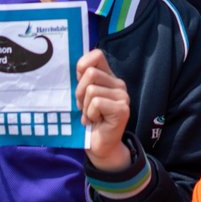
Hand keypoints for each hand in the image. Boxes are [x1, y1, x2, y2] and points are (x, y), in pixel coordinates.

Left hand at [76, 49, 130, 170]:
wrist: (100, 146)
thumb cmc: (89, 120)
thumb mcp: (83, 96)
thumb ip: (82, 80)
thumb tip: (77, 67)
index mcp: (109, 78)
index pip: (97, 55)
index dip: (83, 65)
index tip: (78, 81)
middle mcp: (119, 84)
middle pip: (90, 73)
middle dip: (79, 92)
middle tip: (83, 107)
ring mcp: (123, 97)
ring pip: (92, 89)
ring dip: (85, 106)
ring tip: (90, 116)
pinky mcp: (122, 109)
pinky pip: (97, 103)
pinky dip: (90, 114)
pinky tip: (96, 122)